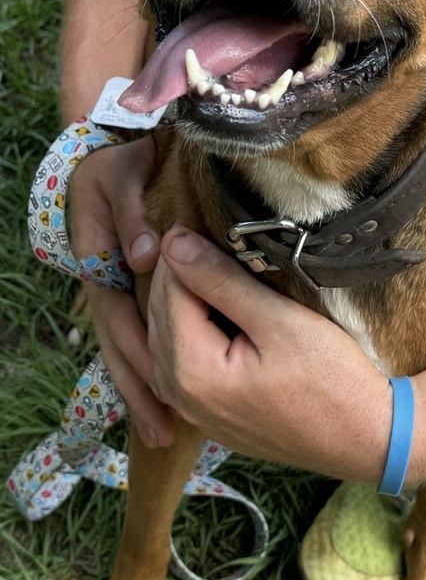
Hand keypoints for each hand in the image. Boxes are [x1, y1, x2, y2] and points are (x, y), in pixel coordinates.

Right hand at [70, 137, 173, 446]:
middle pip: (120, 346)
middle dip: (140, 390)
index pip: (119, 320)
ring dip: (142, 387)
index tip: (163, 393)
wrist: (116, 144)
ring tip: (164, 431)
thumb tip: (148, 257)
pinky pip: (138, 332)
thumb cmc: (121, 160)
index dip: (139, 357)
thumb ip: (131, 215)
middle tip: (163, 434)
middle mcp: (105, 285)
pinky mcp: (130, 287)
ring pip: (126, 346)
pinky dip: (150, 363)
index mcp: (100, 264)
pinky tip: (170, 392)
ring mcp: (116, 289)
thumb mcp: (121, 176)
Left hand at [147, 226, 392, 479]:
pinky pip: (179, 363)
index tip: (200, 220)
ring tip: (209, 267)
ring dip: (180, 301)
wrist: (365, 439)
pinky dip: (188, 330)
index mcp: (191, 371)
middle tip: (202, 235)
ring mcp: (192, 411)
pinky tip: (212, 311)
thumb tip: (174, 242)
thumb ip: (221, 281)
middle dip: (175, 274)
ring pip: (165, 338)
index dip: (181, 250)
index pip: (168, 291)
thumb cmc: (332, 380)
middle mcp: (179, 396)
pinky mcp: (209, 416)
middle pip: (159, 315)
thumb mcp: (279, 321)